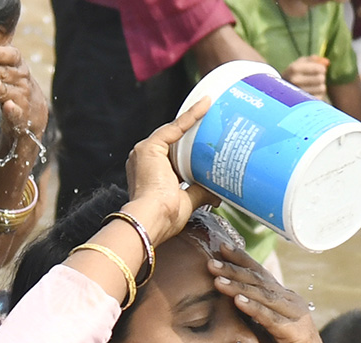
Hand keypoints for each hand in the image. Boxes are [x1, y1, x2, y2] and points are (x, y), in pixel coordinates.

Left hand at [0, 43, 47, 140]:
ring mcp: (23, 99)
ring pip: (9, 91)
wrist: (34, 112)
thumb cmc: (13, 85)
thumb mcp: (7, 69)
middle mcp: (22, 81)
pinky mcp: (22, 116)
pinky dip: (12, 110)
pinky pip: (17, 112)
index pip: (12, 55)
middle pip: (6, 72)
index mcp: (18, 66)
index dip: (0, 53)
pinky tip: (8, 106)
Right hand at [125, 98, 218, 245]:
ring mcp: (144, 153)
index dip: (188, 152)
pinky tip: (205, 105)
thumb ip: (199, 193)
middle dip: (192, 136)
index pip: (172, 159)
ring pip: (174, 134)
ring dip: (193, 122)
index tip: (203, 146)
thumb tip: (216, 194)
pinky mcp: (149, 148)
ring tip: (213, 110)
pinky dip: (191, 116)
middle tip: (214, 126)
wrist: (153, 219)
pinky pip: (174, 127)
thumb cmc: (163, 218)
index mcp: (149, 175)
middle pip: (173, 144)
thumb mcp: (186, 203)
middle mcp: (144, 162)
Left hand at [208, 245, 336, 342]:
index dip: (242, 260)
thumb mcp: (271, 339)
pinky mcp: (297, 335)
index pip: (261, 276)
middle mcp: (293, 304)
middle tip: (212, 258)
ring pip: (263, 295)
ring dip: (239, 285)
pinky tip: (237, 300)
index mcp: (287, 302)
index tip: (221, 247)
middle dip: (235, 268)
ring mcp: (297, 318)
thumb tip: (234, 312)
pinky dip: (253, 308)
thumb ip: (258, 322)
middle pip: (260, 281)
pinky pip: (271, 318)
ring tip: (217, 277)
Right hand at [282, 55, 328, 100]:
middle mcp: (295, 81)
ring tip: (313, 85)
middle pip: (321, 78)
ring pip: (322, 88)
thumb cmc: (293, 74)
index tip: (319, 69)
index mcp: (294, 69)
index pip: (319, 69)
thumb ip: (314, 59)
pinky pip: (319, 97)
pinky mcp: (302, 104)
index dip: (322, 68)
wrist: (278, 91)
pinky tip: (311, 93)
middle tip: (316, 78)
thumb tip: (327, 63)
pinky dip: (317, 95)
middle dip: (321, 77)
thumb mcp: (300, 62)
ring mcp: (298, 94)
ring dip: (320, 86)